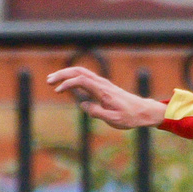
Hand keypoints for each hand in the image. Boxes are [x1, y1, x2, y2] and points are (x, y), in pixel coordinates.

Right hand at [45, 66, 167, 129]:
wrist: (143, 111)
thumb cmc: (129, 117)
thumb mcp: (113, 120)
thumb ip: (97, 112)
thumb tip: (83, 105)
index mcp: (103, 91)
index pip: (82, 80)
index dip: (67, 83)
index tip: (58, 91)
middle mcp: (102, 84)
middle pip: (79, 71)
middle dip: (63, 74)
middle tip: (48, 80)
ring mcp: (102, 84)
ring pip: (82, 72)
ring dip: (66, 74)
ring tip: (53, 81)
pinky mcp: (102, 87)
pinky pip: (86, 78)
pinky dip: (73, 78)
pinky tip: (66, 86)